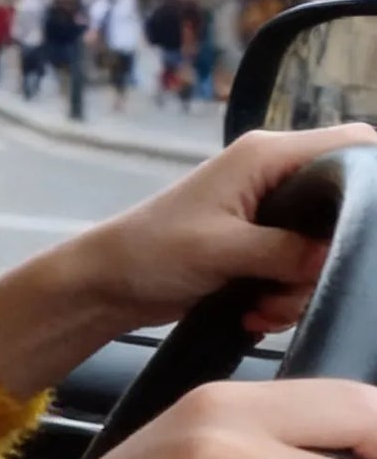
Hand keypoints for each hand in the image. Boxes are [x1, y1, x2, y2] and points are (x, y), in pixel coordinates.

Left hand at [71, 123, 376, 333]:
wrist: (107, 284)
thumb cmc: (150, 251)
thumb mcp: (223, 249)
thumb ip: (288, 250)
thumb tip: (336, 254)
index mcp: (266, 156)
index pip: (353, 144)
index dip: (373, 178)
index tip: (366, 231)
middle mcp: (274, 177)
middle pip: (346, 210)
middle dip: (327, 260)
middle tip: (290, 286)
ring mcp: (270, 214)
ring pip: (325, 251)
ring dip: (300, 290)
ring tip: (260, 307)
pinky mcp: (262, 246)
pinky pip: (301, 273)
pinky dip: (284, 299)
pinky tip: (252, 313)